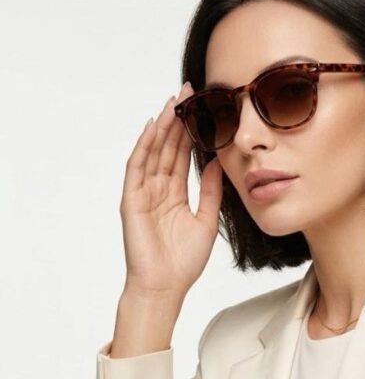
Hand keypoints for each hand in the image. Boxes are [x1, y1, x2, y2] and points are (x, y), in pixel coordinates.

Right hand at [120, 82, 223, 296]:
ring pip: (153, 152)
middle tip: (187, 92)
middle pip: (167, 148)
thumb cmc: (184, 262)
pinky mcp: (131, 200)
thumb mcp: (207, 220)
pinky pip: (137, 168)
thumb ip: (211, 192)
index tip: (202, 109)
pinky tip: (153, 128)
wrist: (166, 287)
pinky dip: (144, 147)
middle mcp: (157, 190)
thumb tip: (218, 163)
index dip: (191, 133)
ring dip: (162, 127)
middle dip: (177, 120)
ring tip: (173, 102)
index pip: (182, 156)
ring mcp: (143, 194)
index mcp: (174, 195)